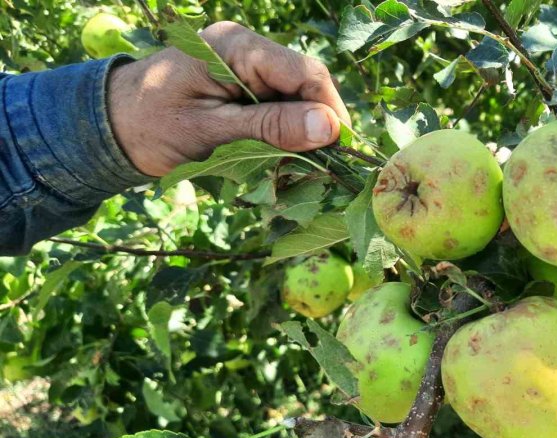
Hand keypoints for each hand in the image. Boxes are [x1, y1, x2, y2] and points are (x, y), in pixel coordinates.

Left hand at [108, 21, 350, 177]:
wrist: (110, 128)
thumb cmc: (151, 128)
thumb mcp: (212, 133)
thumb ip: (270, 127)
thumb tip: (328, 128)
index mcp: (235, 47)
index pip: (305, 73)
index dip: (329, 111)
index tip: (341, 151)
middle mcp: (246, 48)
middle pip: (306, 83)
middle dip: (318, 123)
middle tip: (325, 166)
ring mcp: (246, 64)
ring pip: (297, 97)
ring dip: (303, 132)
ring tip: (303, 165)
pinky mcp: (244, 83)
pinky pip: (280, 104)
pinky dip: (286, 132)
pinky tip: (283, 155)